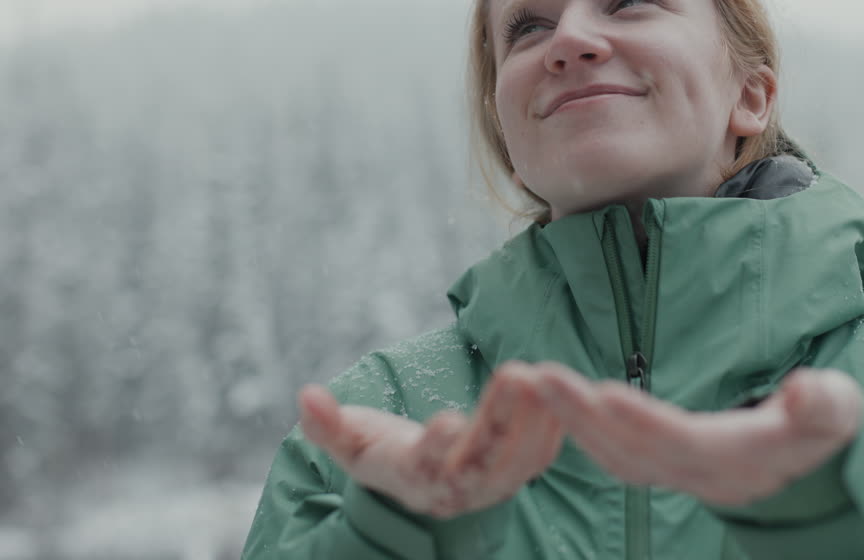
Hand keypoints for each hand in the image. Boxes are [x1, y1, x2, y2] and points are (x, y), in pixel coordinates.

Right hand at [298, 361, 563, 517]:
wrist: (411, 480)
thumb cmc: (377, 452)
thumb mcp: (346, 440)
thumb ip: (326, 424)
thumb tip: (306, 395)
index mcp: (413, 478)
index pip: (426, 467)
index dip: (436, 447)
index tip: (446, 419)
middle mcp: (454, 489)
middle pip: (483, 462)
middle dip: (502, 419)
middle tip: (516, 375)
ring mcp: (488, 486)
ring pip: (519, 461)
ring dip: (534, 419)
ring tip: (541, 375)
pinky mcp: (513, 475)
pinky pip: (539, 458)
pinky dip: (551, 428)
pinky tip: (557, 392)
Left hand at [530, 363, 861, 505]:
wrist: (811, 466)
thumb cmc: (820, 426)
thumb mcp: (836, 413)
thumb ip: (825, 405)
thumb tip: (807, 392)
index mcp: (738, 458)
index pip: (681, 442)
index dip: (643, 421)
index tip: (603, 393)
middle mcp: (700, 473)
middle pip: (633, 450)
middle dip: (585, 416)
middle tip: (544, 378)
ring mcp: (678, 474)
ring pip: (615, 456)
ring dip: (573, 422)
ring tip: (539, 383)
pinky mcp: (663, 465)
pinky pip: (614, 455)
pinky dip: (582, 432)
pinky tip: (557, 405)